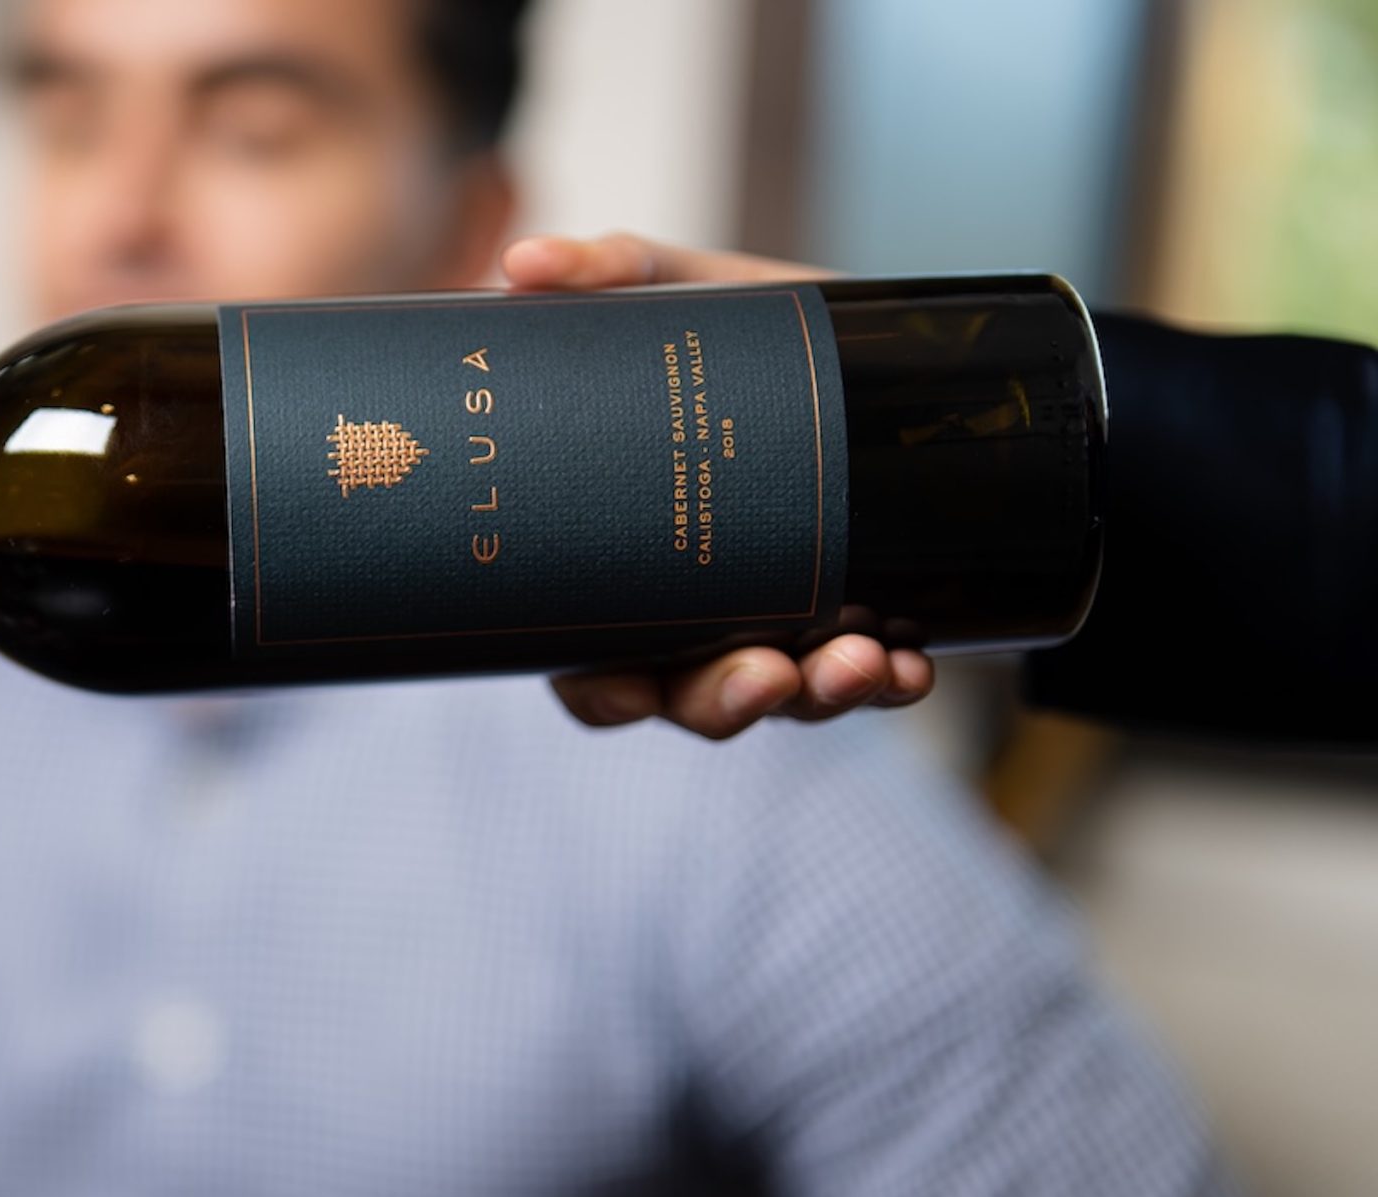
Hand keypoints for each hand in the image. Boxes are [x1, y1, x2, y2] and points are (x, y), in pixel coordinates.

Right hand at [501, 232, 935, 739]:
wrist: (906, 340)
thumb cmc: (768, 331)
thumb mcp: (700, 291)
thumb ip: (617, 272)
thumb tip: (520, 263)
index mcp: (638, 557)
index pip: (595, 659)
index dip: (603, 690)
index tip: (627, 690)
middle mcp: (706, 609)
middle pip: (688, 697)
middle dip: (724, 703)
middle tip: (766, 677)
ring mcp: (789, 621)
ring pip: (784, 699)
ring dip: (817, 697)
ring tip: (855, 661)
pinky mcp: (874, 617)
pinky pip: (875, 682)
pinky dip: (890, 683)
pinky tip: (908, 665)